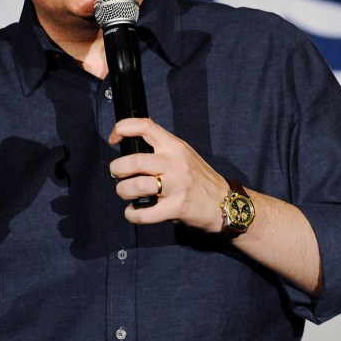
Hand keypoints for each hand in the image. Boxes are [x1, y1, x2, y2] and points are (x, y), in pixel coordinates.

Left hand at [108, 118, 228, 231]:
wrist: (226, 203)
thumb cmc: (200, 179)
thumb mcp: (184, 154)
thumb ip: (163, 147)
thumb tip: (133, 141)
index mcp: (174, 146)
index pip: (144, 126)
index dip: (122, 128)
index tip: (114, 139)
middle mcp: (175, 163)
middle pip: (133, 161)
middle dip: (117, 169)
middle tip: (117, 174)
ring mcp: (176, 186)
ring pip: (135, 186)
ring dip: (123, 191)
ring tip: (126, 193)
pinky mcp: (176, 207)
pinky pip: (144, 214)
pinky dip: (132, 215)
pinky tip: (133, 212)